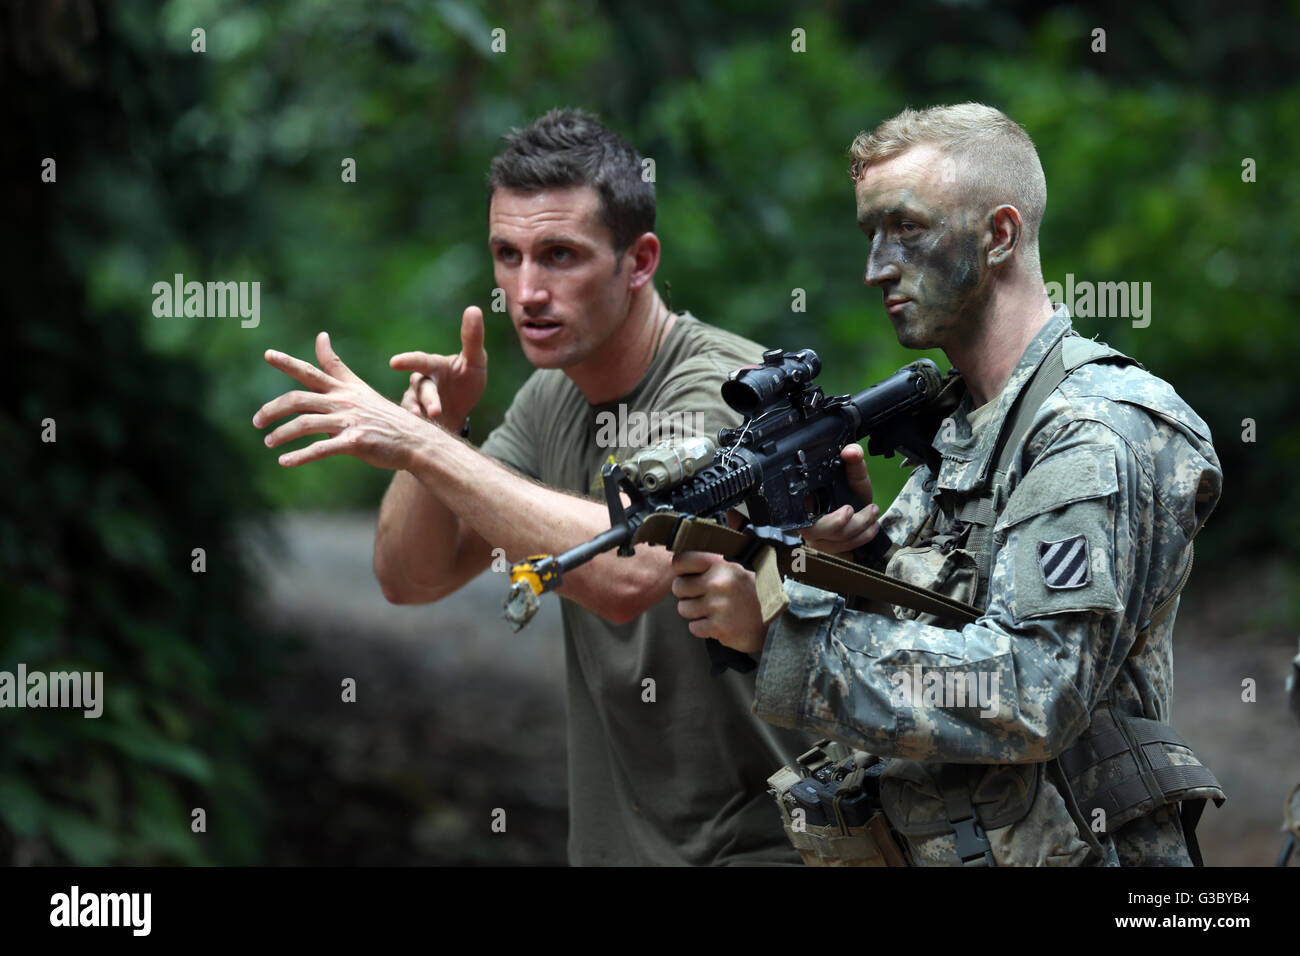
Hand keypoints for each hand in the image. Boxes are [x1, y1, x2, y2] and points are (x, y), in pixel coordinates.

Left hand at [254, 331, 431, 470]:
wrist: (414, 440)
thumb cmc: (384, 416)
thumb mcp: (359, 387)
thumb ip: (336, 366)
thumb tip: (320, 336)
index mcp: (344, 389)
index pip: (311, 371)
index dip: (288, 363)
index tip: (267, 354)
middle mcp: (344, 402)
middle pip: (298, 399)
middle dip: (272, 410)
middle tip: (257, 421)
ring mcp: (349, 422)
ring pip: (304, 424)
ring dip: (281, 434)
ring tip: (268, 442)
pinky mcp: (354, 443)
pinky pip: (320, 449)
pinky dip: (299, 457)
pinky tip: (284, 461)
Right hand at [389, 306, 487, 430]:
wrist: (460, 412)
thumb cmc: (466, 382)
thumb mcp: (475, 361)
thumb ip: (473, 338)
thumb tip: (474, 308)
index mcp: (434, 366)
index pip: (421, 361)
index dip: (408, 361)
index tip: (394, 362)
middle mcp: (421, 383)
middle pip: (421, 389)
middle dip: (428, 400)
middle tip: (435, 411)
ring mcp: (416, 403)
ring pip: (414, 407)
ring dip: (422, 415)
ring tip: (433, 421)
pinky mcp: (415, 422)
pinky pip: (411, 425)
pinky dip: (416, 428)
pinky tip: (423, 434)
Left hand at [670, 551, 767, 654]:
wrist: (778, 620)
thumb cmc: (754, 594)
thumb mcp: (737, 569)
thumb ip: (712, 566)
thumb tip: (679, 563)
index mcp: (721, 564)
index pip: (682, 561)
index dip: (681, 569)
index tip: (687, 575)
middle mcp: (718, 583)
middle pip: (678, 586)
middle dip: (686, 593)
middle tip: (702, 597)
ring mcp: (718, 606)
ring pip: (683, 609)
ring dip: (694, 612)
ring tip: (713, 611)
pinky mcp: (719, 627)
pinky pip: (694, 627)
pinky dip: (703, 628)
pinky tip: (718, 623)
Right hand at [801, 443, 881, 553]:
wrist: (858, 508)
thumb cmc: (850, 493)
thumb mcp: (854, 475)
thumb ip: (854, 460)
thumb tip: (851, 451)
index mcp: (804, 503)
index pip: (804, 516)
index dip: (829, 518)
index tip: (849, 510)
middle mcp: (805, 524)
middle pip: (821, 533)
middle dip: (851, 524)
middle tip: (868, 511)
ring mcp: (815, 541)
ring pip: (835, 544)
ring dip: (861, 531)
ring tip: (874, 516)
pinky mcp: (826, 553)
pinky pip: (842, 554)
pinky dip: (860, 542)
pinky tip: (868, 530)